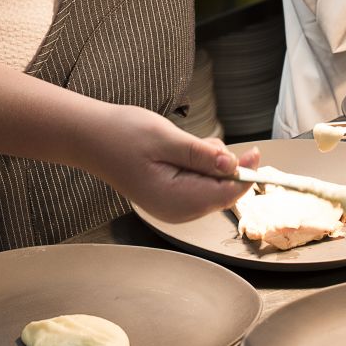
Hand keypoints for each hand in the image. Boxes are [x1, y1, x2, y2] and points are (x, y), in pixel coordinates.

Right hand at [92, 105, 259, 223]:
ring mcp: (171, 206)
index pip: (224, 194)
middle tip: (207, 142)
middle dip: (223, 168)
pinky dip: (198, 167)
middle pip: (219, 193)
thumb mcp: (166, 139)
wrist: (90, 137)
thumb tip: (233, 166)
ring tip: (188, 144)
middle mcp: (176, 211)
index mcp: (176, 201)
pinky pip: (195, 185)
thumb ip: (201, 155)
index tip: (255, 154)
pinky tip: (184, 150)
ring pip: (208, 187)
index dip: (244, 175)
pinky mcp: (167, 197)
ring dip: (208, 165)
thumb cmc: (123, 135)